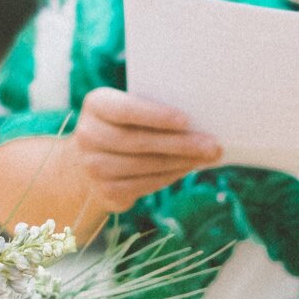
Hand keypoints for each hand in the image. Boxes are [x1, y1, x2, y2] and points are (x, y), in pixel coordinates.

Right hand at [69, 87, 220, 213]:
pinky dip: (170, 177)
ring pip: (144, 166)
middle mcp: (88, 136)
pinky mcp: (106, 192)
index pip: (125, 110)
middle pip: (138, 142)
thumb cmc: (123, 126)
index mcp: (96, 105)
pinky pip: (144, 186)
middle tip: (211, 144)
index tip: (186, 120)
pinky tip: (187, 168)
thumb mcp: (129, 108)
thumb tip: (199, 121)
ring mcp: (93, 168)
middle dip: (179, 144)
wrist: (87, 161)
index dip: (156, 116)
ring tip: (207, 157)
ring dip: (180, 162)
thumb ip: (153, 110)